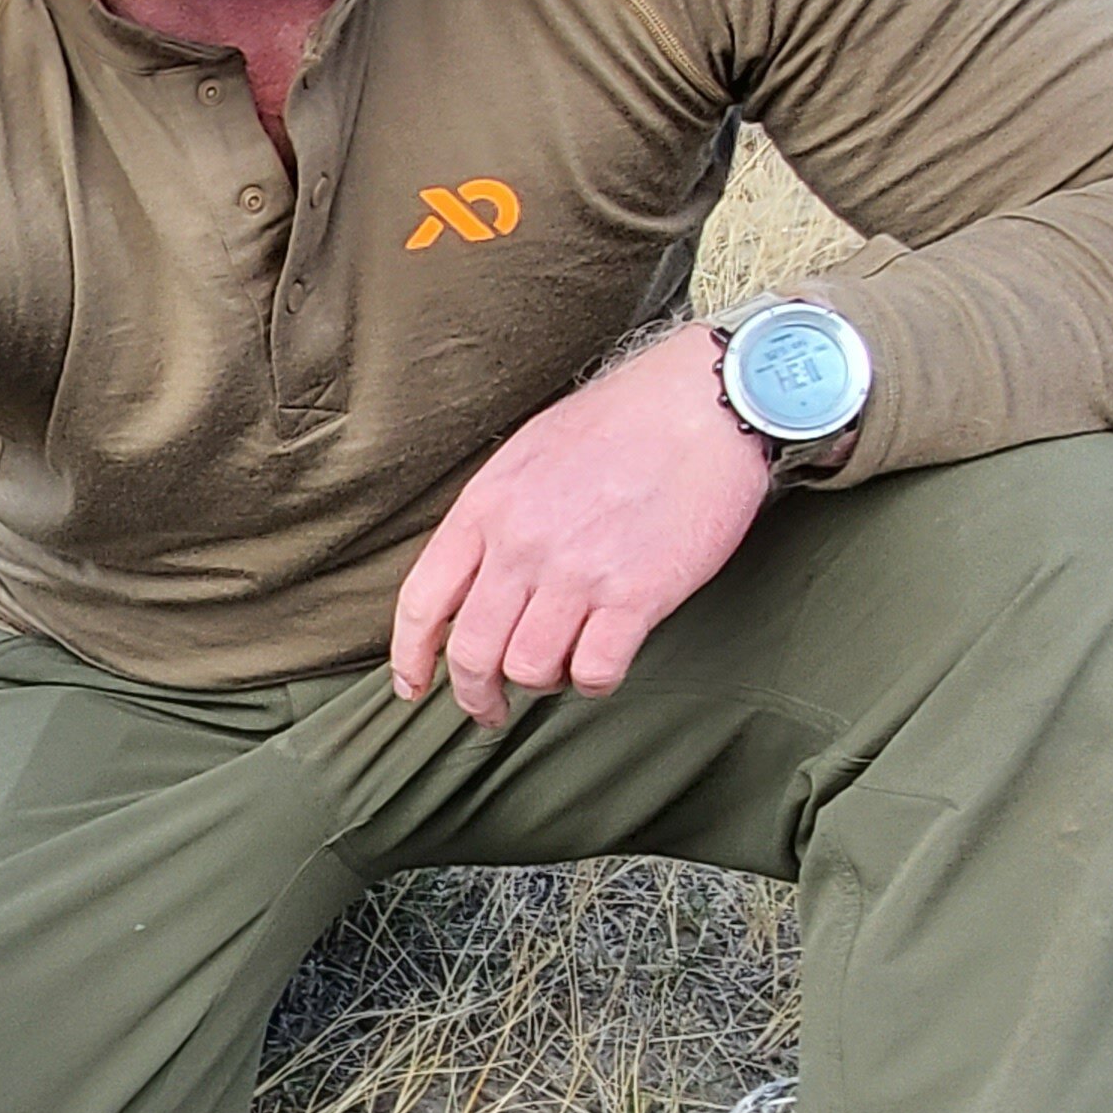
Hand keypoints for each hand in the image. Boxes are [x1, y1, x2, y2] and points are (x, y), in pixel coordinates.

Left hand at [391, 322, 774, 730]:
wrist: (701, 401)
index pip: (423, 602)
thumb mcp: (528, 454)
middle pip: (472, 653)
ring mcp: (576, 573)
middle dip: (474, 695)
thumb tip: (472, 574)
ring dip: (541, 684)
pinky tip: (602, 664)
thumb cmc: (621, 421)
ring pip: (529, 670)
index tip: (413, 686)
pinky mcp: (636, 595)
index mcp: (486, 508)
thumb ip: (494, 515)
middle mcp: (521, 546)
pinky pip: (595, 671)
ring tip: (560, 669)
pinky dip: (594, 682)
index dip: (410, 657)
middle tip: (488, 711)